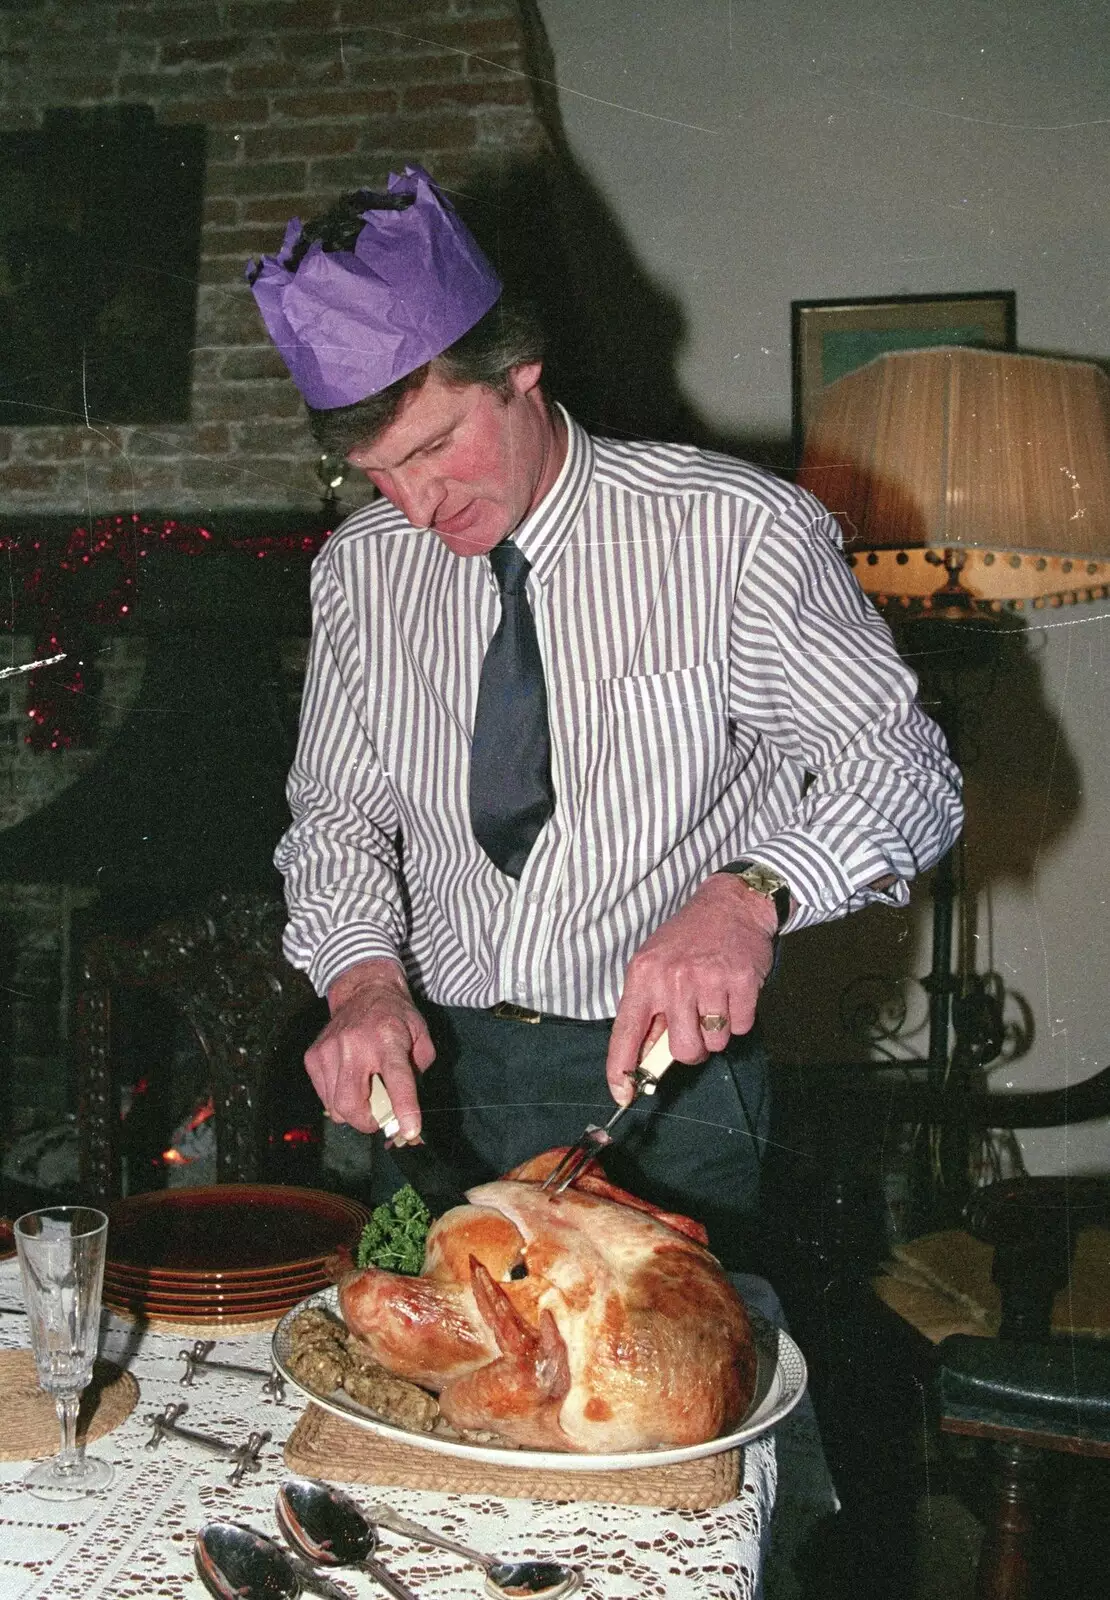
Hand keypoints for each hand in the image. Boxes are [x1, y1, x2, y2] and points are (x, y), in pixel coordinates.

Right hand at [305, 958, 434, 1137]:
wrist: (364, 990)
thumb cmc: (396, 1017)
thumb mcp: (421, 1038)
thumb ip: (418, 1075)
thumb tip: (407, 1113)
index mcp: (388, 1039)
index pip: (397, 1079)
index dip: (404, 1108)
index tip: (409, 1131)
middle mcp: (355, 1045)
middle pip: (352, 1105)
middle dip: (368, 1122)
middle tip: (380, 1116)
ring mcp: (328, 1050)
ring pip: (335, 1108)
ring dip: (354, 1111)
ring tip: (365, 1092)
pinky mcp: (313, 1056)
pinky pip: (324, 1097)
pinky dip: (338, 1099)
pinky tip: (350, 1080)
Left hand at [606, 874, 778, 1103]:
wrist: (730, 904)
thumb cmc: (687, 939)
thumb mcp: (654, 965)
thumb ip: (648, 1010)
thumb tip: (645, 1059)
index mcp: (644, 976)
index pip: (626, 1033)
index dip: (622, 1069)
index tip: (622, 1094)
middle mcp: (673, 979)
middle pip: (683, 1050)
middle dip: (692, 1048)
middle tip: (696, 1026)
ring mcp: (708, 980)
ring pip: (714, 1043)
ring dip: (717, 1032)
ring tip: (715, 1000)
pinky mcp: (741, 981)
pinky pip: (740, 1027)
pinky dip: (739, 1018)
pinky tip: (733, 992)